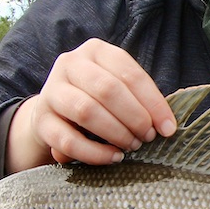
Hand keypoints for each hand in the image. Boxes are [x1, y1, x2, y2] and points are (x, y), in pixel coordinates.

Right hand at [7, 38, 177, 170]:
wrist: (53, 114)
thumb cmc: (97, 100)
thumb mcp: (119, 90)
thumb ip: (140, 100)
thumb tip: (167, 126)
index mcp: (96, 51)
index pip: (130, 73)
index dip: (153, 103)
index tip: (169, 128)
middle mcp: (70, 64)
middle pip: (108, 89)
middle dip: (134, 117)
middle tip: (148, 137)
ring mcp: (51, 90)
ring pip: (86, 110)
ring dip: (116, 132)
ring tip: (132, 146)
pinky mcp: (41, 120)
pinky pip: (68, 139)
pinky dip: (95, 153)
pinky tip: (113, 157)